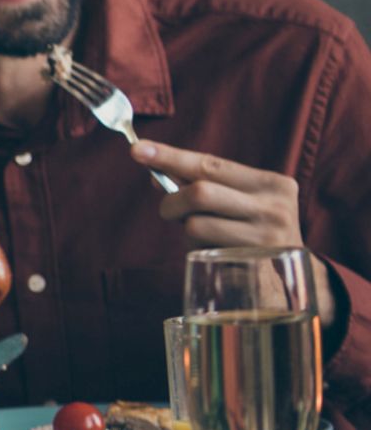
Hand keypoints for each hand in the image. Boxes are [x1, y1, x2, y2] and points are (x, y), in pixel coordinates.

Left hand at [135, 141, 336, 323]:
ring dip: (186, 232)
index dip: (171, 156)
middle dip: (172, 202)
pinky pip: (201, 251)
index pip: (212, 165)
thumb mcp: (238, 205)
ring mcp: (266, 238)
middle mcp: (275, 207)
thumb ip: (204, 187)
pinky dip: (196, 250)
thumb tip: (157, 175)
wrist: (290, 280)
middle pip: (199, 193)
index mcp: (273, 184)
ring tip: (203, 237)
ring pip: (195, 225)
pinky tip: (214, 253)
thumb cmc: (254, 234)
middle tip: (168, 211)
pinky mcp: (250, 265)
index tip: (137, 149)